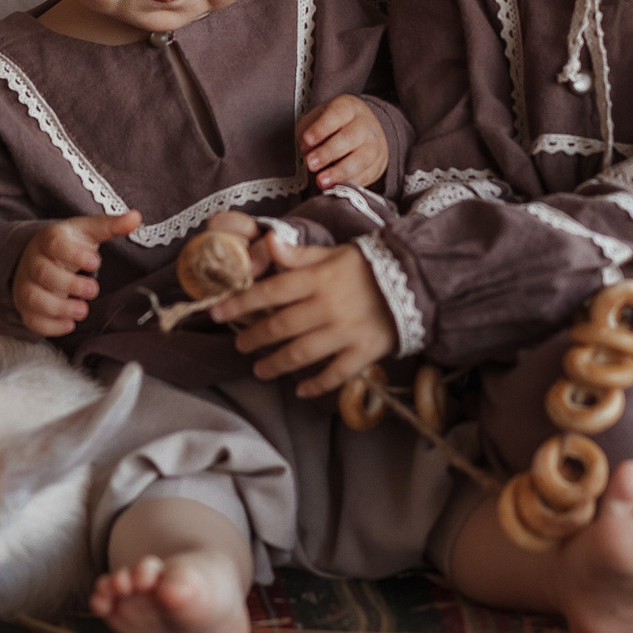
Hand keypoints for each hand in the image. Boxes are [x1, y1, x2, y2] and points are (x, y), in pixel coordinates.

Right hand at [14, 210, 140, 336]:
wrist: (41, 259)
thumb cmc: (70, 245)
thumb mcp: (89, 232)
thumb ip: (111, 226)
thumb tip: (136, 217)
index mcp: (49, 240)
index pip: (54, 244)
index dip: (73, 254)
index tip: (95, 262)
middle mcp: (33, 262)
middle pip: (42, 273)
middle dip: (69, 284)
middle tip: (93, 291)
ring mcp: (26, 286)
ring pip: (33, 298)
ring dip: (58, 308)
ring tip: (83, 310)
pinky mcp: (26, 308)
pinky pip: (31, 319)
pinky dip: (49, 326)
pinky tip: (69, 324)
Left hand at [210, 240, 396, 396]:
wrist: (416, 281)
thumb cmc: (368, 265)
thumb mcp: (332, 252)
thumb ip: (299, 255)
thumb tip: (266, 243)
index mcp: (317, 279)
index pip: (269, 292)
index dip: (240, 302)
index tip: (216, 311)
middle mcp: (326, 307)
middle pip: (280, 327)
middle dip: (254, 337)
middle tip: (238, 344)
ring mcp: (345, 332)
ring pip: (301, 353)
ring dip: (276, 364)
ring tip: (259, 370)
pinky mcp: (363, 352)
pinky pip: (335, 374)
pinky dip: (316, 384)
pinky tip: (301, 389)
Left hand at [298, 94, 387, 190]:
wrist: (363, 130)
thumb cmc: (333, 125)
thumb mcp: (317, 119)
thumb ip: (309, 132)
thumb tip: (308, 151)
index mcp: (349, 107)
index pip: (336, 115)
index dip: (321, 128)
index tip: (306, 140)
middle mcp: (366, 124)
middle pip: (349, 138)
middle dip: (328, 152)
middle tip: (310, 163)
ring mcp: (375, 145)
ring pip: (360, 160)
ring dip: (339, 172)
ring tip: (321, 181)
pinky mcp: (378, 164)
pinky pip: (366, 176)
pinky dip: (350, 183)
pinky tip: (335, 187)